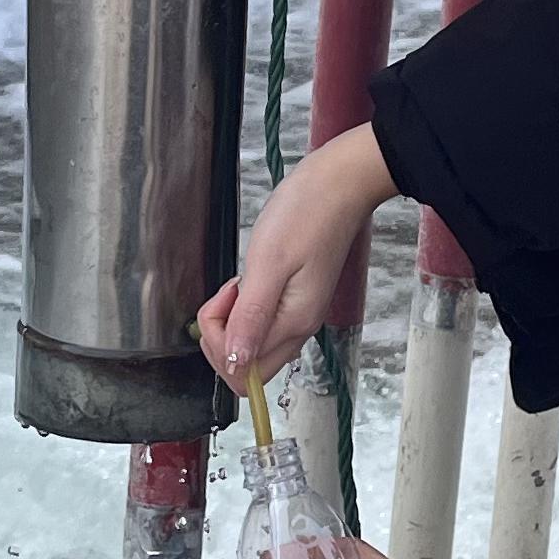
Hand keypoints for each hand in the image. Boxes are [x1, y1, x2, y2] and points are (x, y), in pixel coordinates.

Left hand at [196, 126, 396, 388]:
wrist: (339, 184)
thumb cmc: (307, 214)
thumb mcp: (269, 263)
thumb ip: (251, 317)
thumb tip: (236, 363)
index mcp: (294, 324)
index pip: (245, 374)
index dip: (220, 347)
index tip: (222, 307)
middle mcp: (298, 328)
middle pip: (247, 366)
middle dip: (221, 337)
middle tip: (228, 294)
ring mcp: (297, 315)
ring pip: (250, 344)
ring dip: (231, 320)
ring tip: (240, 282)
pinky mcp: (294, 300)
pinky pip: (260, 322)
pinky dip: (242, 307)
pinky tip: (249, 279)